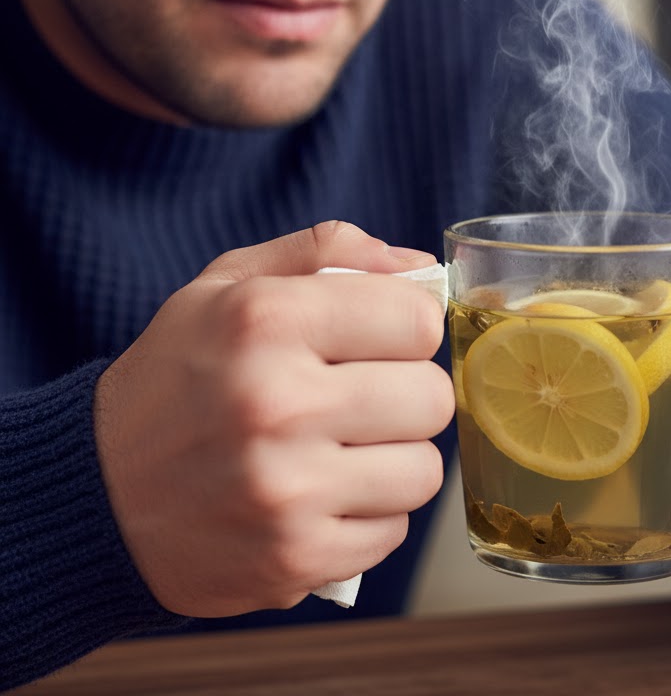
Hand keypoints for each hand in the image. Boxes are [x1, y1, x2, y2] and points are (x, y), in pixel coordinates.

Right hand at [94, 221, 453, 616]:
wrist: (95, 494)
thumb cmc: (176, 376)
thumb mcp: (228, 285)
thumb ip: (327, 252)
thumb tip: (419, 267)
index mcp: (266, 321)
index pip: (418, 320)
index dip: (408, 328)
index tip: (381, 339)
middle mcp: (277, 404)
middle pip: (432, 397)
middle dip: (408, 393)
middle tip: (363, 396)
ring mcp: (286, 490)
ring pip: (424, 471)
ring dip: (395, 459)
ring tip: (343, 448)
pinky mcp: (293, 560)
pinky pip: (393, 533)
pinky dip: (369, 515)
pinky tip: (322, 496)